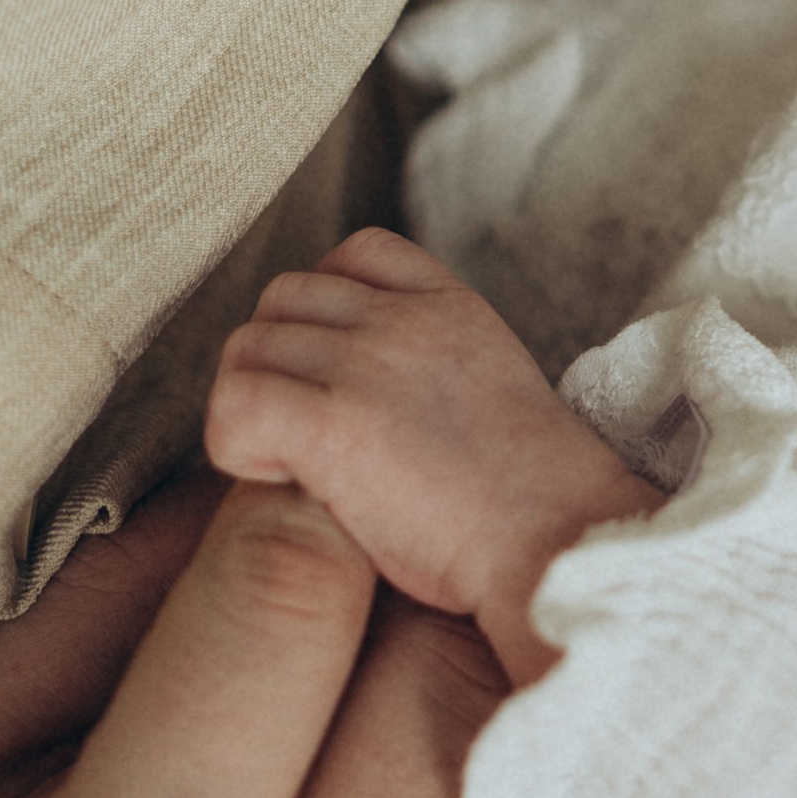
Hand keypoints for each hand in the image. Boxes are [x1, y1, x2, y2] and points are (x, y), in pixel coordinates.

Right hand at [0, 472, 644, 797]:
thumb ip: (119, 600)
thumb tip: (293, 463)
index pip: (298, 581)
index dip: (294, 502)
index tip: (281, 505)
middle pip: (449, 661)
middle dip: (408, 591)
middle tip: (362, 599)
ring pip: (555, 769)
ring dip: (495, 711)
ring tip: (409, 718)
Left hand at [208, 229, 657, 677]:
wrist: (561, 544)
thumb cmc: (537, 507)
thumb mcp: (497, 399)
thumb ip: (433, 374)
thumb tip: (371, 404)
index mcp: (451, 309)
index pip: (355, 253)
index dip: (324, 310)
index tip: (336, 376)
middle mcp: (404, 321)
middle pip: (283, 298)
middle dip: (277, 361)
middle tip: (298, 431)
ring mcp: (367, 365)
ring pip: (247, 347)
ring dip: (252, 402)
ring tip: (289, 462)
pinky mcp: (334, 425)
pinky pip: (235, 404)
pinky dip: (237, 444)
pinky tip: (281, 480)